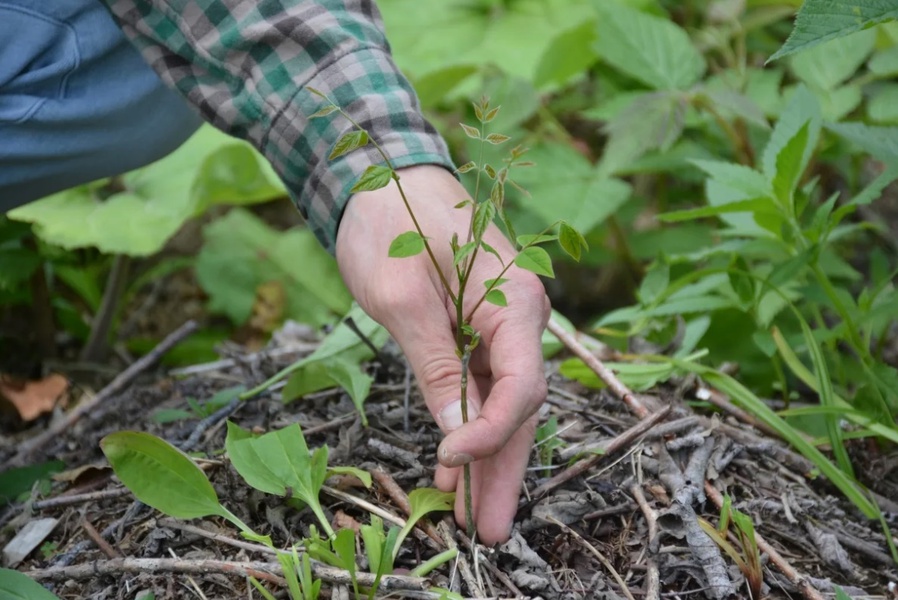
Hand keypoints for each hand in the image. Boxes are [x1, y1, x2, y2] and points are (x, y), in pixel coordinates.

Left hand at [335, 165, 550, 544]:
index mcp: (515, 298)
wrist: (382, 174)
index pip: (522, 385)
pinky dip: (467, 423)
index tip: (450, 460)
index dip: (492, 434)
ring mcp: (501, 321)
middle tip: (490, 530)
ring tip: (472, 515)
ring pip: (501, 401)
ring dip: (486, 456)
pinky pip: (481, 383)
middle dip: (503, 468)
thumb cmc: (391, 219)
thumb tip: (457, 427)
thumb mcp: (403, 299)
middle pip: (519, 404)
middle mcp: (521, 313)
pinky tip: (452, 466)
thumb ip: (435, 363)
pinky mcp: (477, 325)